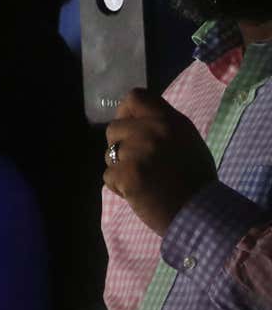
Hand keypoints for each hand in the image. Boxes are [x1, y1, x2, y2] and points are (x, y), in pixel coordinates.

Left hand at [104, 89, 215, 234]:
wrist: (201, 213)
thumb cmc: (197, 180)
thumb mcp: (187, 141)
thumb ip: (162, 128)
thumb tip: (137, 121)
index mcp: (170, 120)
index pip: (135, 97)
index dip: (126, 111)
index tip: (129, 127)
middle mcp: (153, 130)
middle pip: (114, 128)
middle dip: (120, 146)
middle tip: (138, 163)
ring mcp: (138, 151)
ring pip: (109, 154)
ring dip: (119, 168)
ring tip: (143, 180)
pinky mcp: (127, 173)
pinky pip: (109, 176)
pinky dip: (119, 187)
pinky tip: (139, 193)